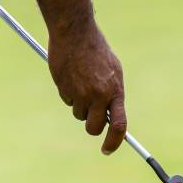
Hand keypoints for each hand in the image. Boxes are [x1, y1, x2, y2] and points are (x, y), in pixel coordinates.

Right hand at [47, 18, 126, 154]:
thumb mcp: (113, 72)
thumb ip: (113, 94)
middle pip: (94, 127)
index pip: (119, 125)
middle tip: (91, 116)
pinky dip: (69, 94)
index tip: (108, 149)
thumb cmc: (97, 51)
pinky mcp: (64, 89)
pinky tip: (72, 76)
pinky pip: (67, 101)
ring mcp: (80, 93)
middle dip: (92, 126)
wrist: (75, 33)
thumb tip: (112, 117)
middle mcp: (98, 95)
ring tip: (82, 82)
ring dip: (80, 106)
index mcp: (115, 91)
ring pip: (79, 114)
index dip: (114, 141)